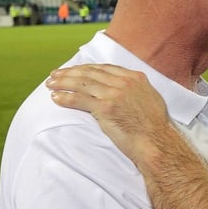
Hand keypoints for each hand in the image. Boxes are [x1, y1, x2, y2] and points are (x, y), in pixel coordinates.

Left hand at [46, 64, 172, 164]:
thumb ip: (135, 89)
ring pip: (82, 83)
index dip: (86, 68)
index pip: (105, 68)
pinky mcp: (105, 108)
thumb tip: (124, 90)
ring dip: (64, 83)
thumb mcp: (150, 98)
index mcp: (135, 77)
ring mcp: (114, 94)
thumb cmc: (154, 126)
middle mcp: (124, 82)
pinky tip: (55, 97)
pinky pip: (80, 100)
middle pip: (91, 73)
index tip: (75, 70)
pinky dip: (65, 98)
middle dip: (70, 72)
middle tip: (56, 74)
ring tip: (51, 84)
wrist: (156, 141)